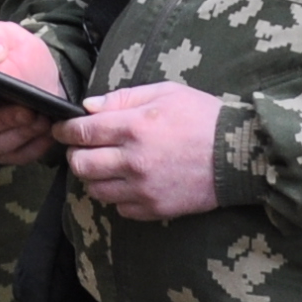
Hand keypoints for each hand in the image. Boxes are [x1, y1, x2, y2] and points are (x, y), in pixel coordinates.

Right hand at [0, 20, 68, 166]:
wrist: (48, 76)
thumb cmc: (22, 55)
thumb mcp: (10, 36)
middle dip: (2, 119)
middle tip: (28, 110)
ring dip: (20, 134)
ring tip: (42, 121)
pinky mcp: (8, 150)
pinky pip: (15, 157)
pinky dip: (33, 148)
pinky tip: (46, 134)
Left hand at [55, 78, 224, 219]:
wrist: (240, 155)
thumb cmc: (204, 118)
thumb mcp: (166, 93)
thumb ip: (124, 98)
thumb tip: (89, 108)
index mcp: (134, 127)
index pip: (82, 132)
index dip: (65, 130)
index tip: (61, 129)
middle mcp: (134, 161)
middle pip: (82, 165)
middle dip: (76, 155)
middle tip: (83, 149)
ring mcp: (143, 188)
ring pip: (96, 189)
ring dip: (95, 177)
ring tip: (108, 165)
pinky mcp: (154, 208)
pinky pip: (120, 208)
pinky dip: (118, 196)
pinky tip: (130, 182)